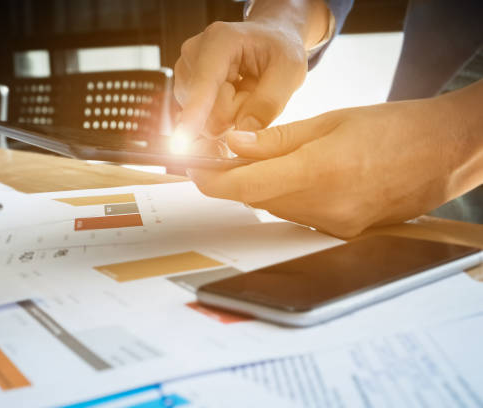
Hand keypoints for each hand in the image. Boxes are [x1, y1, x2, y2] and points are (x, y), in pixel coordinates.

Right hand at [174, 20, 306, 138]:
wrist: (267, 41)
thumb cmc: (279, 49)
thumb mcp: (290, 70)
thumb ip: (270, 101)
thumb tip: (244, 131)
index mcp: (220, 41)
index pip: (205, 82)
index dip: (195, 111)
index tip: (183, 137)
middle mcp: (192, 55)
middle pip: (207, 113)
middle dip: (235, 113)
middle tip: (252, 90)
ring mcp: (184, 74)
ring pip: (204, 122)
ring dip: (229, 115)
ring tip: (242, 90)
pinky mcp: (183, 92)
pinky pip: (201, 123)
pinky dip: (220, 118)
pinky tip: (229, 97)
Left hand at [188, 86, 482, 237]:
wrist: (443, 153)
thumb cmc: (392, 128)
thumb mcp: (329, 122)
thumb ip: (276, 139)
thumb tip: (233, 145)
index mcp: (318, 171)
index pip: (246, 186)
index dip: (213, 182)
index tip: (193, 172)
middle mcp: (324, 207)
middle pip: (258, 198)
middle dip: (236, 180)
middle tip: (224, 158)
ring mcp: (335, 225)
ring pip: (277, 209)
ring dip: (262, 189)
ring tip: (263, 163)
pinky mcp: (344, 232)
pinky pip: (300, 217)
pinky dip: (287, 199)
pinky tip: (295, 179)